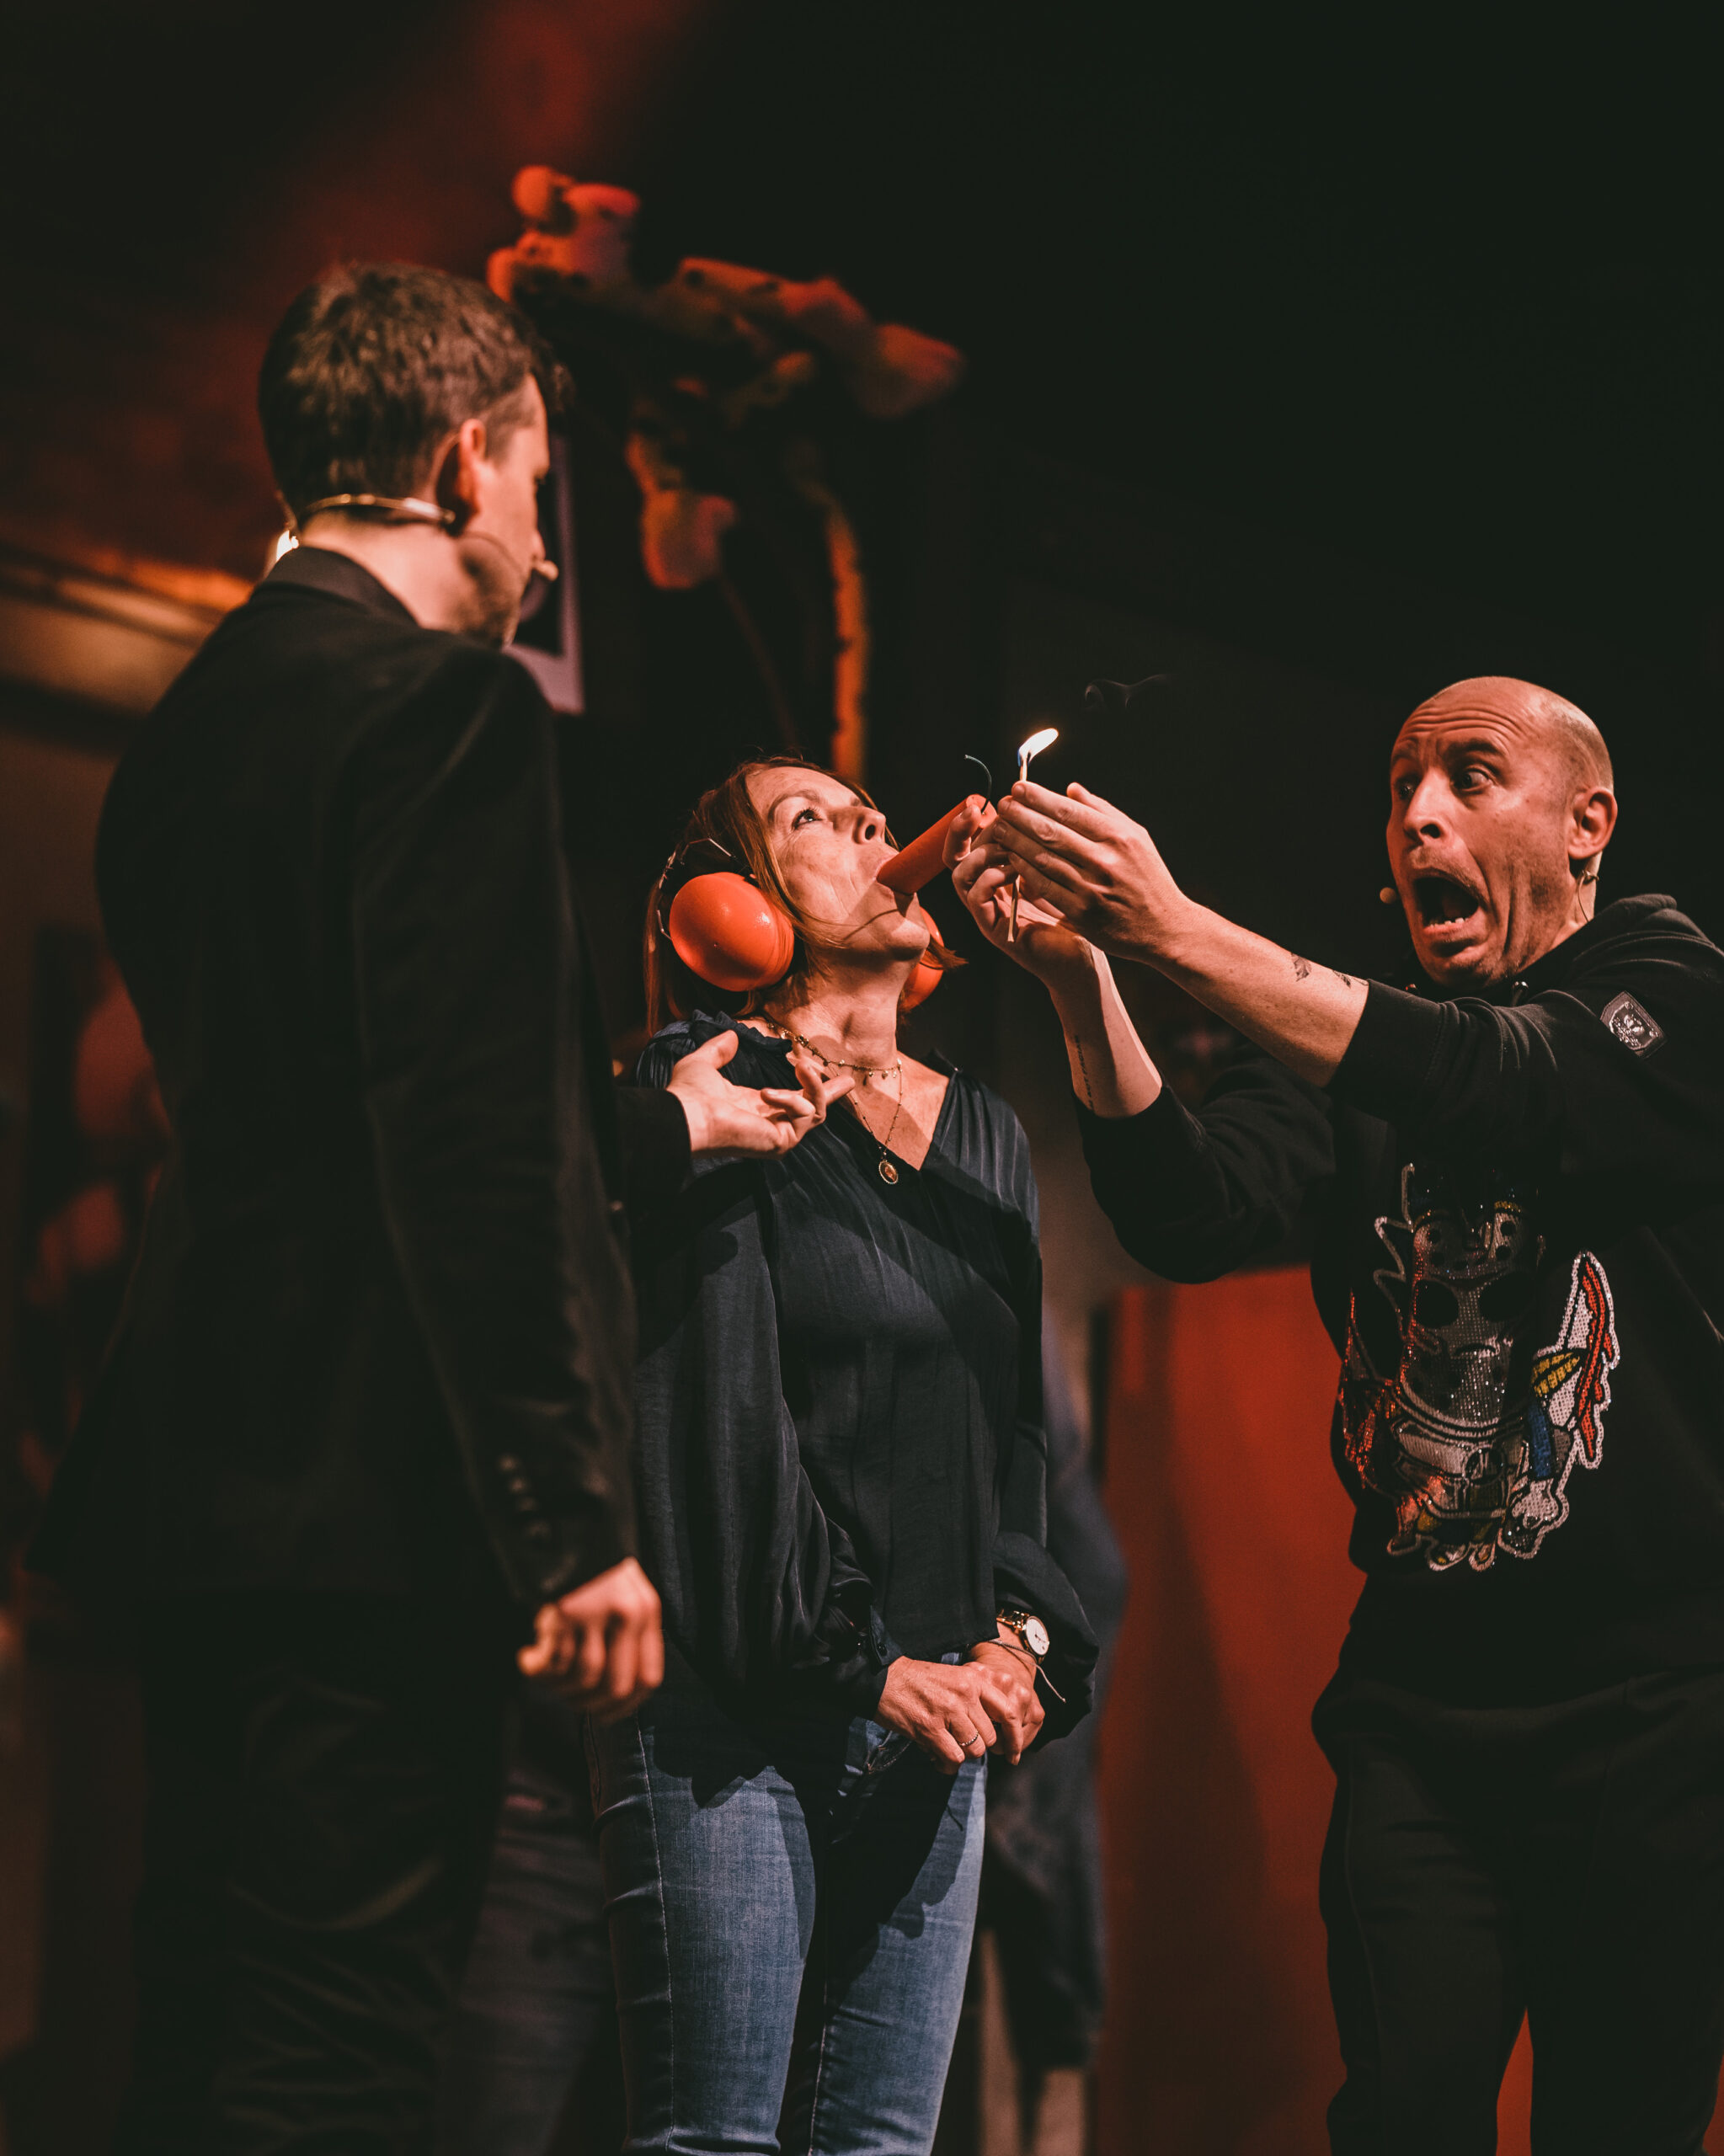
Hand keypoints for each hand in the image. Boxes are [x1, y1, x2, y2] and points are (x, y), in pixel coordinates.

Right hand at [518, 1556, 663, 1720]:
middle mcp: (628, 1614)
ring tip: (547, 1677)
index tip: (606, 1715)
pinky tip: (528, 1659)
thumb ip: (626, 1638)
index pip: (648, 1678)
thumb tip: (614, 1695)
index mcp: (647, 1611)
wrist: (567, 1523)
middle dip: (591, 1706)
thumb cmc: (593, 1568)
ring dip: (561, 1688)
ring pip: (583, 1678)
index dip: (627, 1707)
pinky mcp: (565, 1611)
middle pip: (615, 1686)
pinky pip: (555, 1661)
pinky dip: (538, 1670)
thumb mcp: (624, 1596)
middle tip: (571, 1704)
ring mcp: (598, 1613)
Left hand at [666, 1029, 852, 1156]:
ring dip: (814, 1086)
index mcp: (756, 1107)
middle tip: (848, 1080)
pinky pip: (806, 1114)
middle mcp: (771, 1123)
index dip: (812, 1086)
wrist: (685, 1116)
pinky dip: (791, 1098)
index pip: (792, 1098)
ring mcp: (778, 1135)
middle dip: (830, 1093)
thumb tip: (731, 1035)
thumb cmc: (688, 1095)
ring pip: (816, 1110)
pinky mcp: (782, 1141)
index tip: (833, 1076)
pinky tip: (767, 1092)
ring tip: (800, 1065)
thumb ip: (719, 1050)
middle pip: (814, 1111)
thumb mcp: (704, 1063)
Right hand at [877, 1650, 1041, 1773]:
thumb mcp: (953, 1679)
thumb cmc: (917, 1681)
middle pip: (989, 1738)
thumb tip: (989, 1734)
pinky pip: (953, 1758)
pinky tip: (935, 1757)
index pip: (1009, 1712)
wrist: (882, 1678)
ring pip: (974, 1751)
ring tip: (944, 1748)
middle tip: (958, 1743)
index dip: (1015, 1737)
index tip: (1014, 1754)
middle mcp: (965, 1694)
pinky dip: (946, 1764)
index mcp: (974, 1680)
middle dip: (976, 1746)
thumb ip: (974, 1700)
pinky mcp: (930, 1728)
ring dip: (960, 1755)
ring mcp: (948, 1711)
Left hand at [988, 780, 1190, 961]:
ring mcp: (1092, 888)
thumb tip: (1071, 788)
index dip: (1038, 798)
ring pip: (1043, 858)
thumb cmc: (1148, 878)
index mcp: (1119, 837)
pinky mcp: (1081, 912)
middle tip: (1002, 806)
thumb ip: (1102, 811)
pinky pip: (1045, 886)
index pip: (1069, 811)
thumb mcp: (1136, 838)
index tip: (1018, 790)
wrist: (1164, 927)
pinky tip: (1011, 858)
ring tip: (999, 829)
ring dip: (1016, 842)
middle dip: (1021, 816)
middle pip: (1051, 832)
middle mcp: (1105, 860)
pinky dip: (1025, 871)